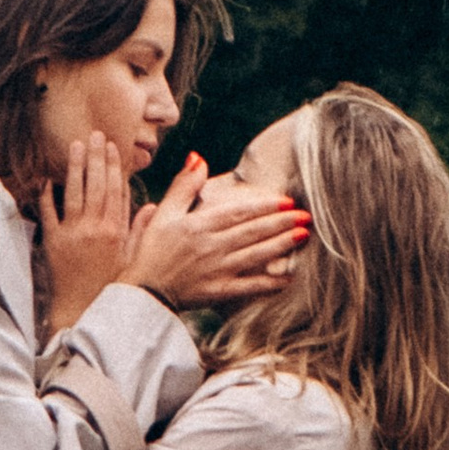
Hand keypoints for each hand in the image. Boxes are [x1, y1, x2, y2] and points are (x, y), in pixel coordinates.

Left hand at [37, 131, 135, 337]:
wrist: (82, 310)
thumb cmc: (111, 287)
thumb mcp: (132, 259)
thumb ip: (140, 231)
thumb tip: (150, 207)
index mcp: (117, 231)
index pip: (117, 191)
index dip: (116, 167)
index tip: (114, 148)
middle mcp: (96, 228)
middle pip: (97, 185)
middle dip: (97, 157)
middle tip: (96, 134)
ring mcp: (74, 233)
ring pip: (75, 192)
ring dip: (76, 167)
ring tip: (76, 145)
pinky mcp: (54, 241)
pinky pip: (49, 212)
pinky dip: (47, 194)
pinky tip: (48, 177)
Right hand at [119, 155, 309, 310]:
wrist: (141, 292)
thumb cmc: (151, 251)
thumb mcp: (163, 214)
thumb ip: (183, 186)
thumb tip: (197, 157)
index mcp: (197, 225)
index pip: (237, 212)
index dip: (264, 205)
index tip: (286, 199)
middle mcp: (210, 246)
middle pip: (252, 231)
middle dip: (281, 222)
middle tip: (306, 215)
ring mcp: (216, 270)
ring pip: (254, 255)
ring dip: (281, 245)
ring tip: (303, 236)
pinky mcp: (218, 292)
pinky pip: (248, 287)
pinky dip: (269, 283)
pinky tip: (289, 278)